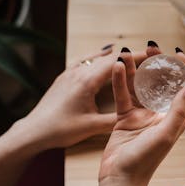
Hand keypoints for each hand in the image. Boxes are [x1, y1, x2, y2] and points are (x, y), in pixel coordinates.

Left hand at [16, 45, 146, 150]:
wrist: (33, 131)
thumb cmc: (60, 129)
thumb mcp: (91, 127)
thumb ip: (114, 120)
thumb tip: (137, 118)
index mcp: (87, 82)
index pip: (116, 64)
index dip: (135, 58)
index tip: (151, 55)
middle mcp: (78, 72)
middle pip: (107, 58)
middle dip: (128, 56)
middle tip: (146, 55)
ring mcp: (69, 73)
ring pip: (95, 57)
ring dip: (112, 56)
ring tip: (128, 54)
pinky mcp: (64, 77)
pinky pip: (84, 60)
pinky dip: (96, 56)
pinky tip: (101, 54)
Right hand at [99, 44, 184, 185]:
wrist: (119, 179)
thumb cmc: (143, 162)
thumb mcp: (165, 134)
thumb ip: (178, 110)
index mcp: (176, 119)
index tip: (179, 55)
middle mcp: (161, 115)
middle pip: (164, 84)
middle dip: (160, 65)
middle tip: (153, 48)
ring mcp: (143, 116)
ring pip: (142, 86)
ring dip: (138, 69)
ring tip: (132, 52)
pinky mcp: (126, 118)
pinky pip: (123, 95)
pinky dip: (120, 81)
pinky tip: (118, 67)